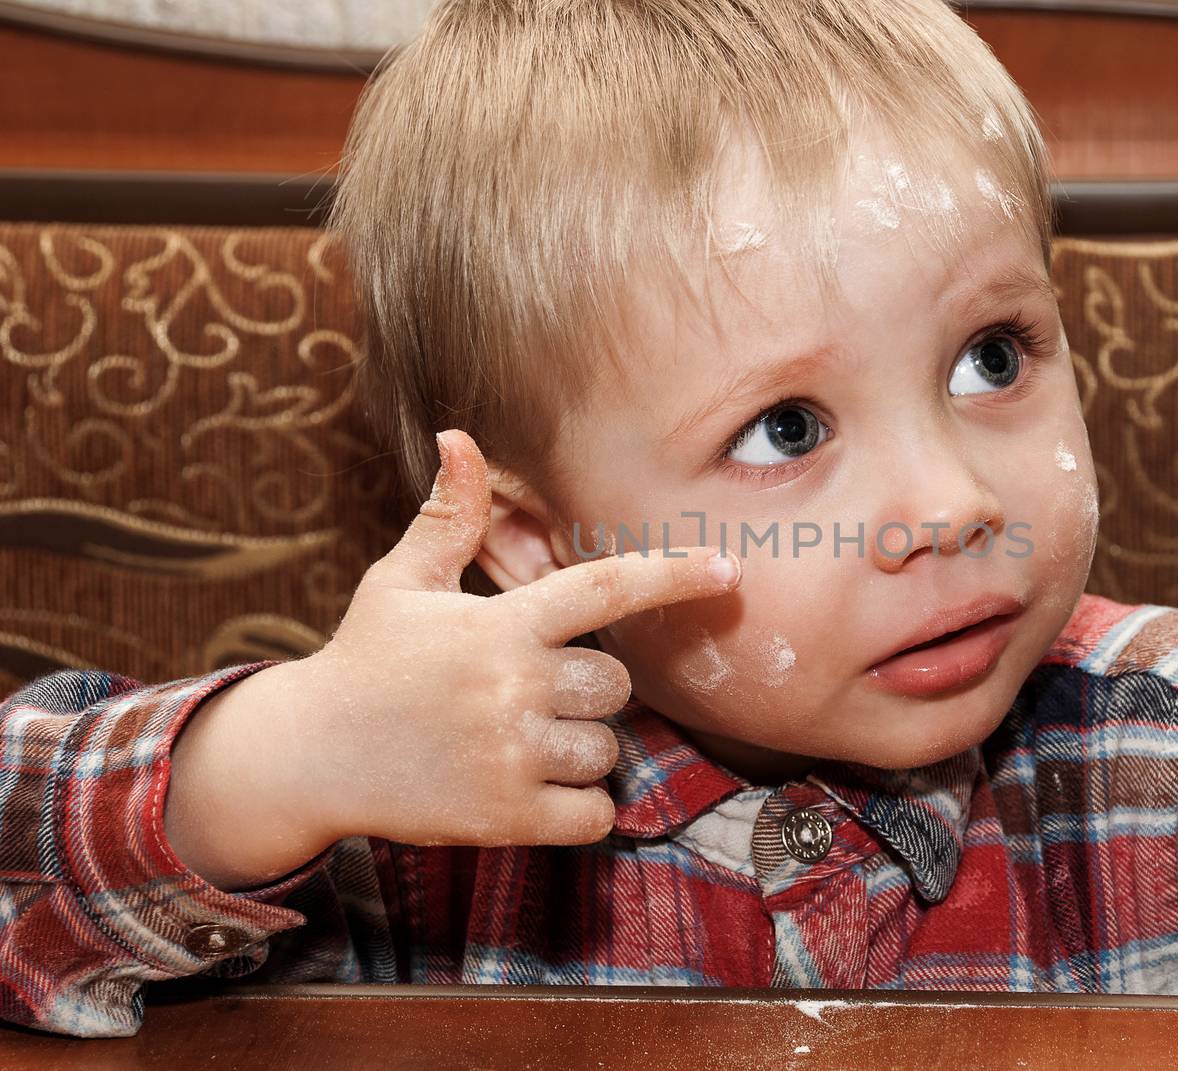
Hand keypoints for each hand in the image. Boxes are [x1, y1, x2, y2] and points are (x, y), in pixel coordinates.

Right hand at [167, 429, 741, 888]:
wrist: (303, 757)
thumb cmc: (365, 661)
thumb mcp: (400, 583)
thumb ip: (448, 517)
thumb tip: (459, 436)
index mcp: (499, 623)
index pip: (605, 588)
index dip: (672, 575)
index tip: (729, 568)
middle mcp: (512, 685)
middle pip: (617, 686)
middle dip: (590, 692)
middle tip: (530, 695)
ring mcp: (510, 754)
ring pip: (607, 751)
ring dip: (578, 750)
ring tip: (513, 742)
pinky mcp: (505, 817)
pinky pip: (594, 815)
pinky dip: (576, 808)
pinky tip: (527, 788)